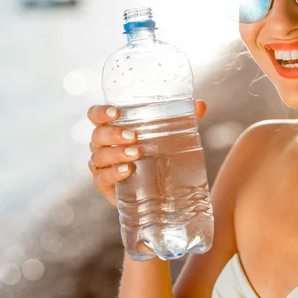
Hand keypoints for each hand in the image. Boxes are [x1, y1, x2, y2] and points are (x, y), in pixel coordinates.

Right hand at [87, 100, 207, 205]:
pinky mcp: (106, 187)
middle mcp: (102, 146)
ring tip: (136, 153)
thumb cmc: (157, 157)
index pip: (96, 116)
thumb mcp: (170, 138)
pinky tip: (127, 171)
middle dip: (113, 134)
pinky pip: (102, 179)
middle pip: (97, 135)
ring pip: (99, 156)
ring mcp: (102, 167)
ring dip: (116, 153)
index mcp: (112, 129)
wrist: (158, 193)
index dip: (100, 112)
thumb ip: (183, 122)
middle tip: (133, 136)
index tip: (117, 112)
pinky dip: (113, 174)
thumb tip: (201, 104)